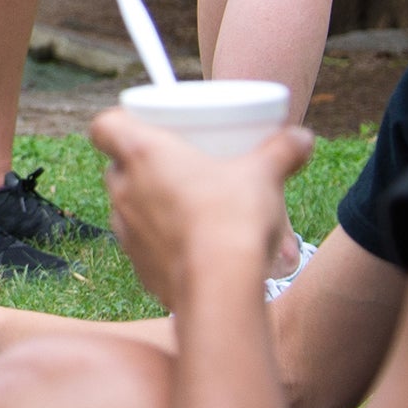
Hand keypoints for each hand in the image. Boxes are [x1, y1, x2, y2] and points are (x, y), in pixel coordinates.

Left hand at [87, 109, 314, 309]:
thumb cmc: (234, 217)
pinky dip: (160, 239)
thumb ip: (284, 150)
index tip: (145, 123)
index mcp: (142, 154)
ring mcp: (125, 231)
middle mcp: (124, 191)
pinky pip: (142, 244)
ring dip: (150, 202)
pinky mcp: (137, 266)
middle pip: (118, 166)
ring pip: (128, 206)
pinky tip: (191, 243)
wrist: (219, 288)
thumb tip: (303, 137)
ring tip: (189, 203)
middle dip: (142, 163)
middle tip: (179, 163)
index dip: (120, 120)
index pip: (104, 126)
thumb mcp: (266, 174)